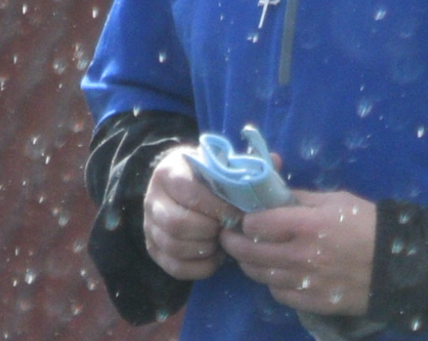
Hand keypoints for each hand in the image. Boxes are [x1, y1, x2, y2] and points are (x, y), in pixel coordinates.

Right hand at [144, 146, 236, 279]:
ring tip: (221, 243)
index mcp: (169, 172)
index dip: (216, 206)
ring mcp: (150, 225)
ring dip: (203, 249)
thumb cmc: (206, 176)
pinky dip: (198, 268)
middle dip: (209, 231)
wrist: (177, 185)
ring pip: (173, 246)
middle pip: (177, 223)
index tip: (237, 212)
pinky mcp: (153, 248)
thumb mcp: (220, 163)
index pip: (188, 192)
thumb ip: (245, 164)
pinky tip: (214, 258)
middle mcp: (153, 198)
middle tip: (228, 229)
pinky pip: (174, 267)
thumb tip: (276, 161)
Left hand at [220, 189, 376, 315]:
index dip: (246, 219)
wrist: (399, 264)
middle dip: (233, 242)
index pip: (256, 224)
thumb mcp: (335, 200)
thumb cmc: (367, 224)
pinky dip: (272, 283)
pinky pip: (279, 294)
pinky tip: (276, 274)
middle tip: (230, 236)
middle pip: (249, 252)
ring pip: (261, 275)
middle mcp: (302, 256)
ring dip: (250, 264)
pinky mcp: (315, 302)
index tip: (245, 217)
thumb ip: (299, 198)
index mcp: (307, 225)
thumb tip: (271, 195)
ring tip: (250, 255)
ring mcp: (307, 282)